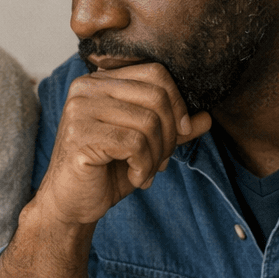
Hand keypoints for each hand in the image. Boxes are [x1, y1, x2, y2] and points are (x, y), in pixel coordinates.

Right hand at [31, 62, 212, 226]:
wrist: (71, 204)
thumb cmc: (106, 172)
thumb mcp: (145, 146)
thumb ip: (173, 129)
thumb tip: (207, 117)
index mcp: (100, 81)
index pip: (155, 73)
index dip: (177, 102)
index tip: (180, 133)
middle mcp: (86, 88)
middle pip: (155, 96)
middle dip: (169, 134)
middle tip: (162, 161)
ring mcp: (79, 109)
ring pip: (147, 122)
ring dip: (156, 155)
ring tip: (147, 172)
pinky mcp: (79, 135)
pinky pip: (133, 143)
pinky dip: (144, 166)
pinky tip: (136, 179)